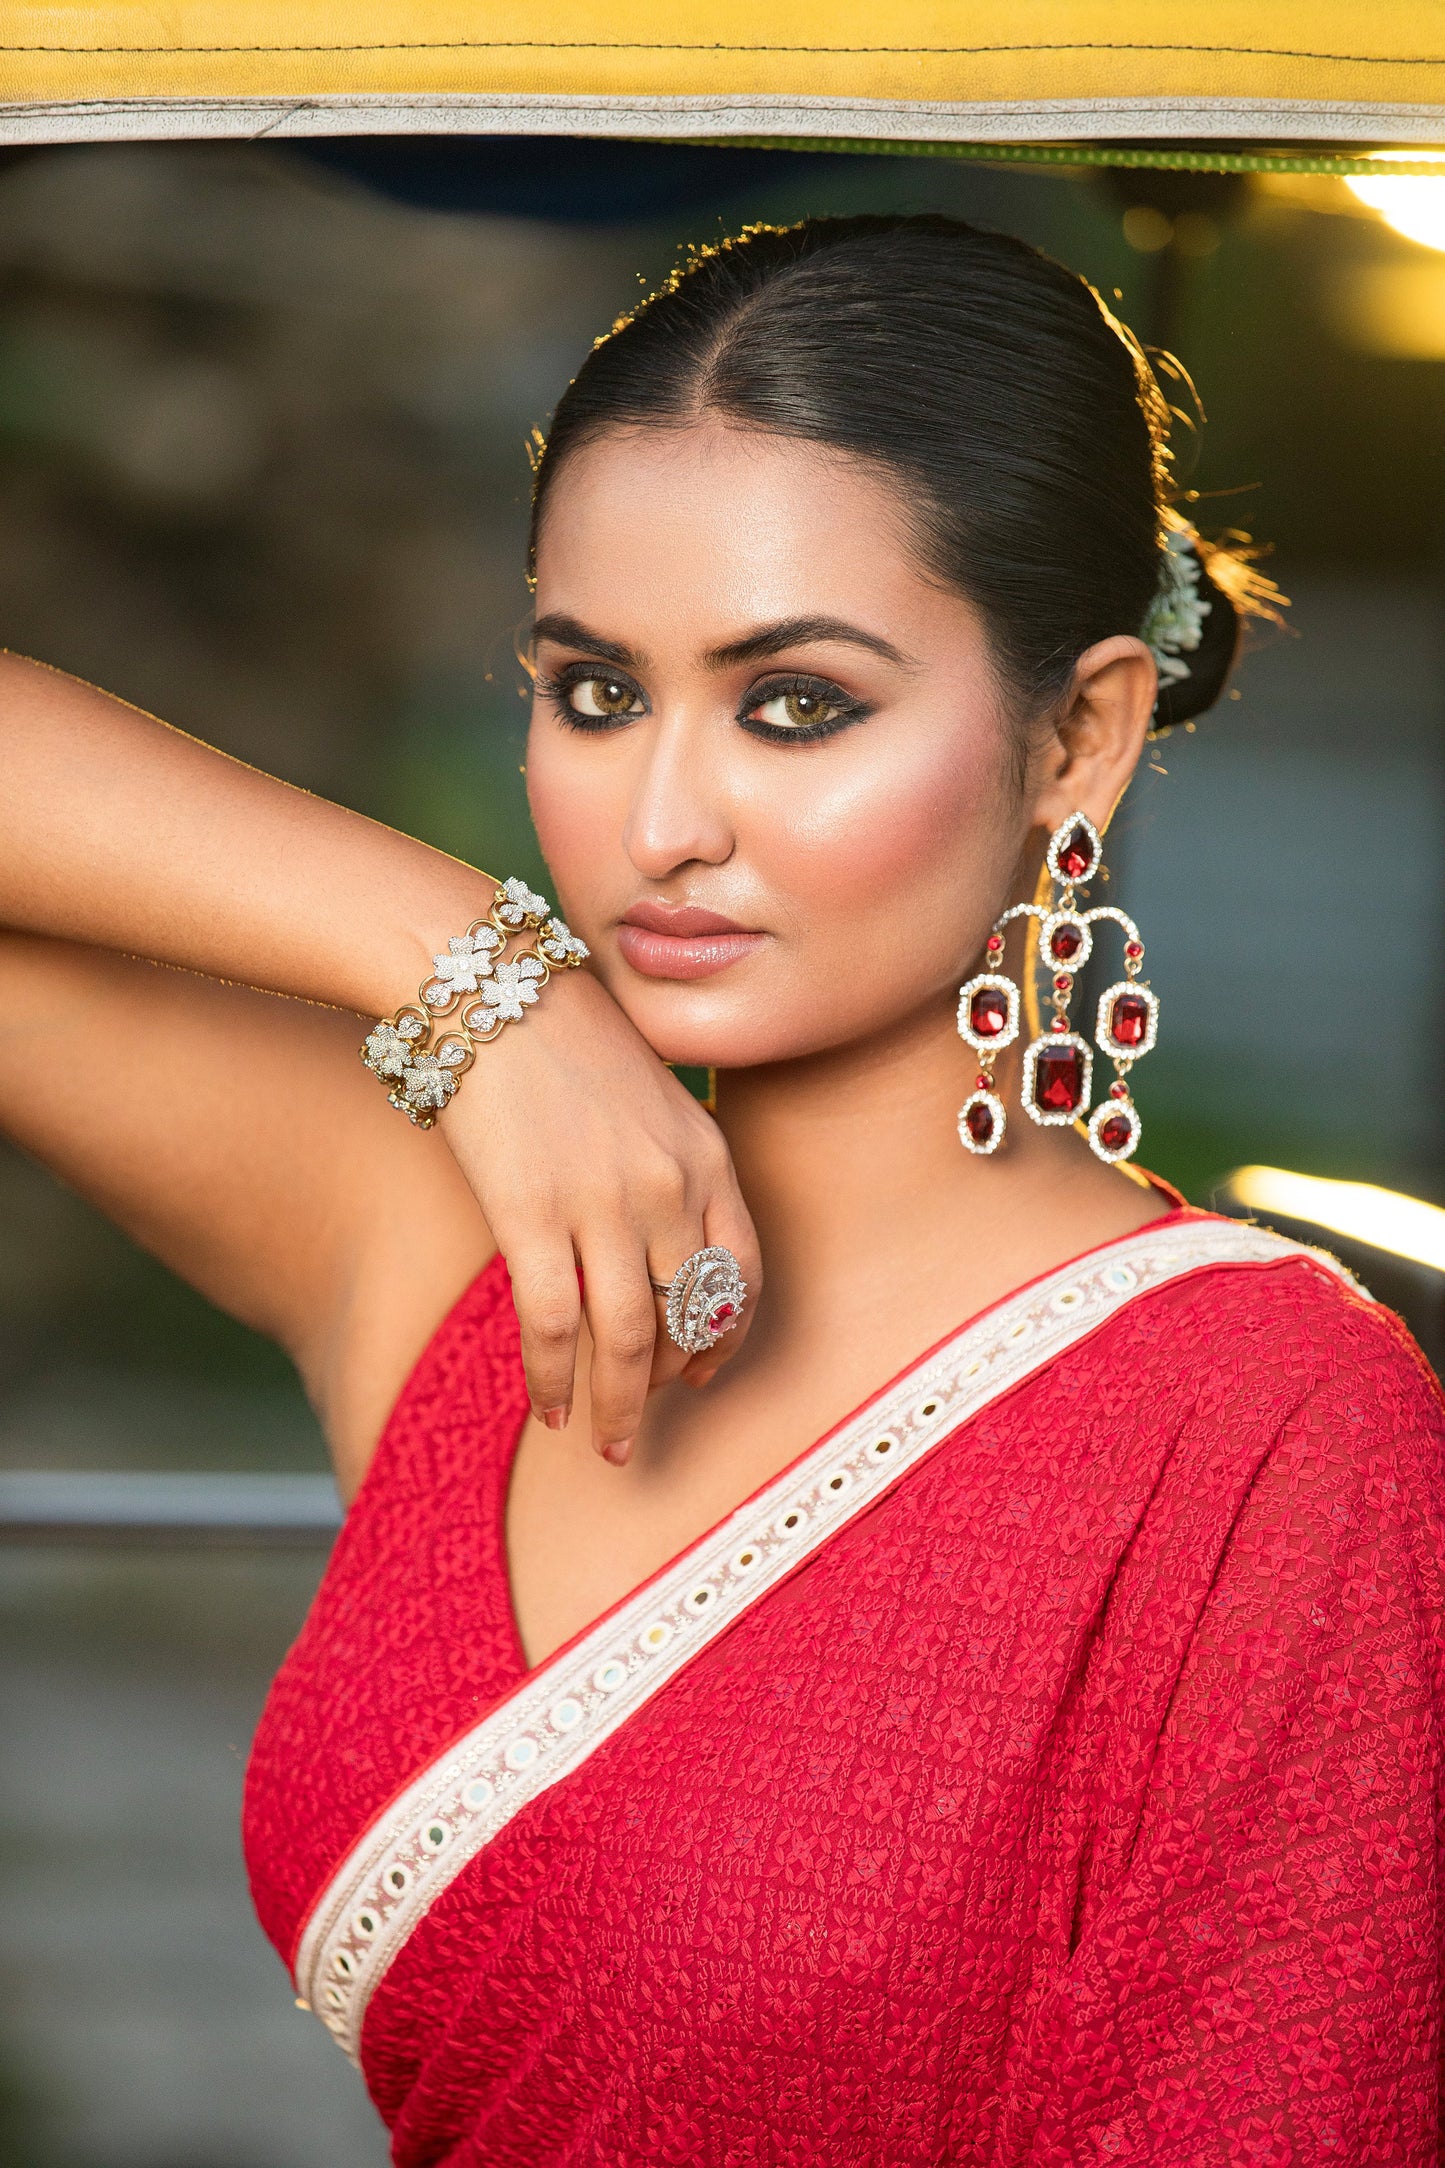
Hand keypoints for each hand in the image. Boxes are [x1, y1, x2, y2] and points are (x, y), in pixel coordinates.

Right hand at [438, 968, 759, 1462]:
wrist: (488, 987)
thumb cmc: (559, 1036)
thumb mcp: (648, 1097)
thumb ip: (666, 1168)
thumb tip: (653, 1248)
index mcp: (708, 1154)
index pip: (741, 1274)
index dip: (724, 1337)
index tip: (701, 1372)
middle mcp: (671, 1186)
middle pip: (689, 1318)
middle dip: (669, 1386)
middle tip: (644, 1426)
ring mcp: (605, 1203)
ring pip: (630, 1339)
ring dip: (620, 1405)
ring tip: (607, 1444)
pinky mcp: (533, 1215)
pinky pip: (554, 1326)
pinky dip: (554, 1378)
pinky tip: (548, 1407)